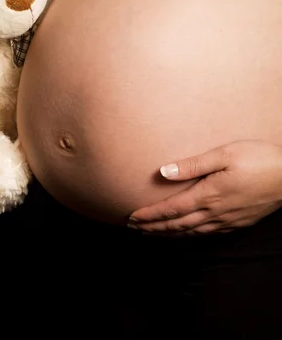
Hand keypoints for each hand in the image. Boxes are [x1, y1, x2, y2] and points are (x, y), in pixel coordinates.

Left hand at [129, 139, 281, 234]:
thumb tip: (163, 172)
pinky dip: (189, 235)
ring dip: (168, 234)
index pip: (171, 210)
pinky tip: (185, 233)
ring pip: (191, 232)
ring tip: (152, 234)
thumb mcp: (223, 154)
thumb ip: (192, 165)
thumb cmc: (258, 158)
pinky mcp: (238, 222)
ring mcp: (227, 221)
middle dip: (153, 228)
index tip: (131, 218)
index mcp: (208, 195)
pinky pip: (207, 234)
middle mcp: (215, 213)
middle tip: (134, 229)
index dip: (149, 215)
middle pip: (177, 225)